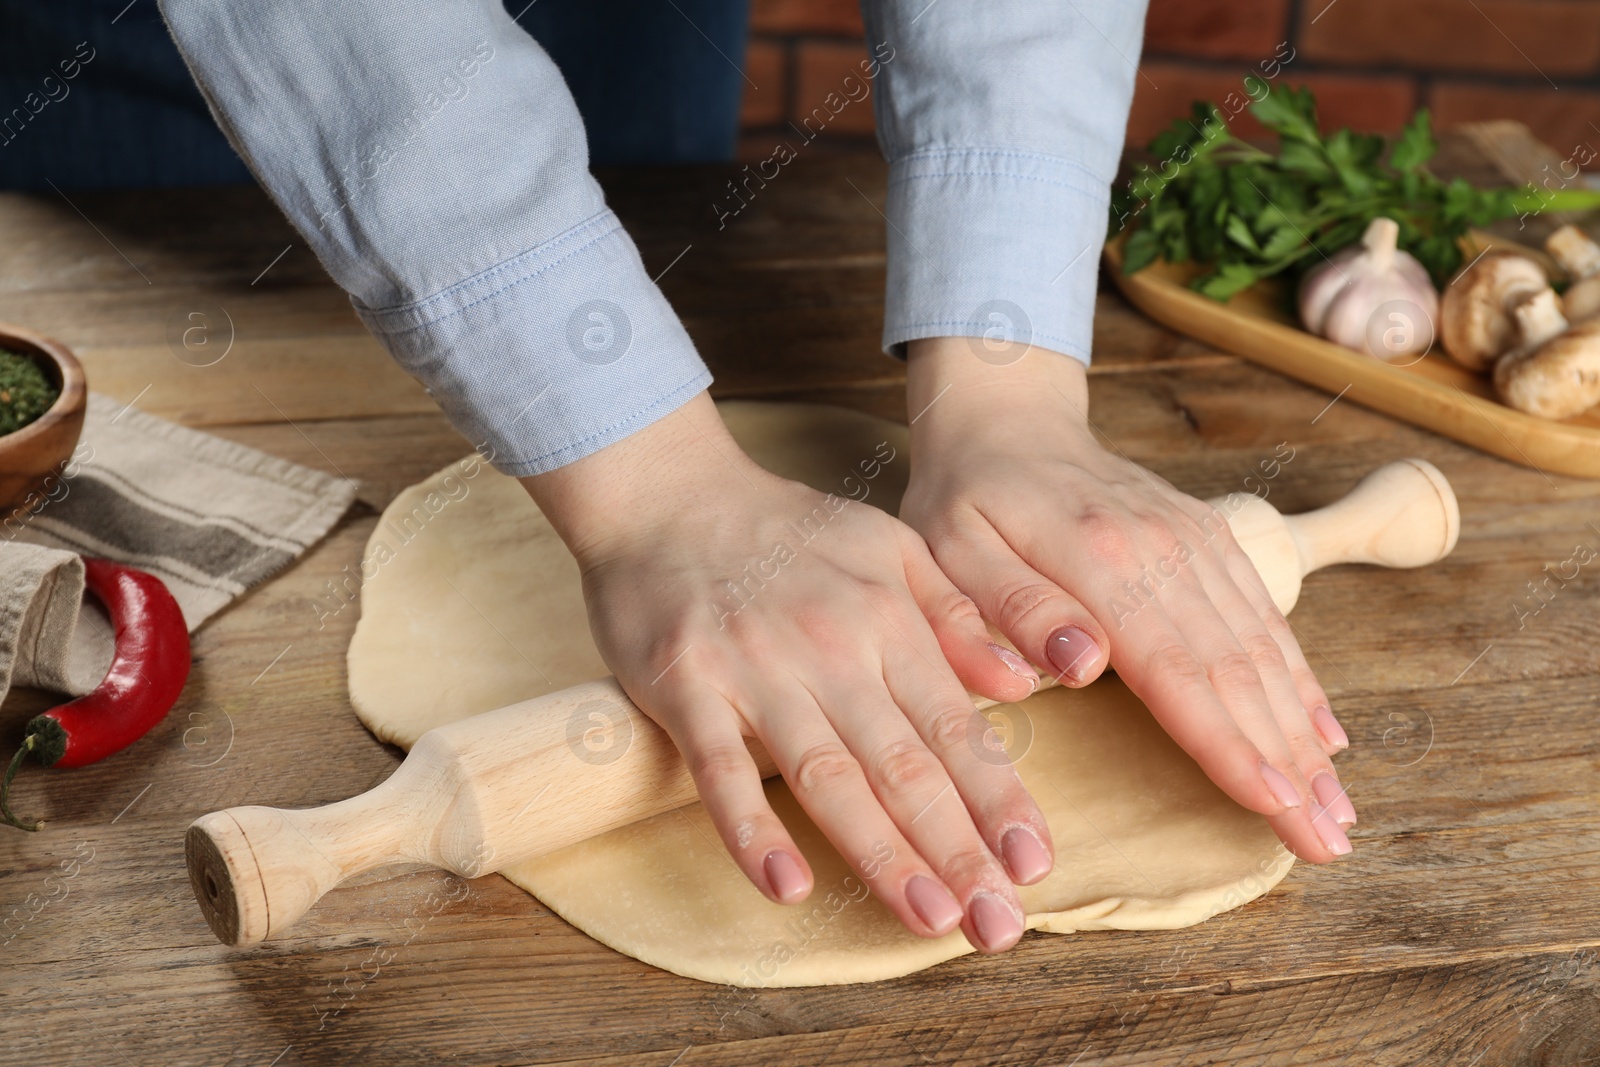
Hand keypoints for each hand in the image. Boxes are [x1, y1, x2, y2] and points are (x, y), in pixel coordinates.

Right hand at [521, 391, 1052, 951]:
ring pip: (829, 776)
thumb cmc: (783, 529)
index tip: (1034, 864)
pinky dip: (753, 829)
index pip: (953, 727)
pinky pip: (720, 769)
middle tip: (998, 925)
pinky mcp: (686, 686)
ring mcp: (756, 670)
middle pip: (904, 765)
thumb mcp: (890, 546)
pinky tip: (788, 887)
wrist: (664, 491)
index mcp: (886, 616)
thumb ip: (957, 613)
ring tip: (928, 919)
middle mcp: (831, 647)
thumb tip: (1025, 683)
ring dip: (882, 853)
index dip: (997, 799)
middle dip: (957, 850)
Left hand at [900, 338, 1356, 862]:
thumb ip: (1012, 610)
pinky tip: (1326, 736)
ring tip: (1338, 810)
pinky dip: (1300, 681)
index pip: (1176, 669)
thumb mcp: (950, 551)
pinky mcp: (1211, 539)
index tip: (1275, 806)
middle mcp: (1165, 549)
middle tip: (1326, 842)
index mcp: (1098, 559)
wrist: (1008, 423)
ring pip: (1265, 649)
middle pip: (1237, 671)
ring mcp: (1197, 541)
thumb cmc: (966, 501)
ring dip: (1305, 733)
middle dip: (1287, 763)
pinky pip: (1266, 616)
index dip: (1228, 744)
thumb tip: (1086, 667)